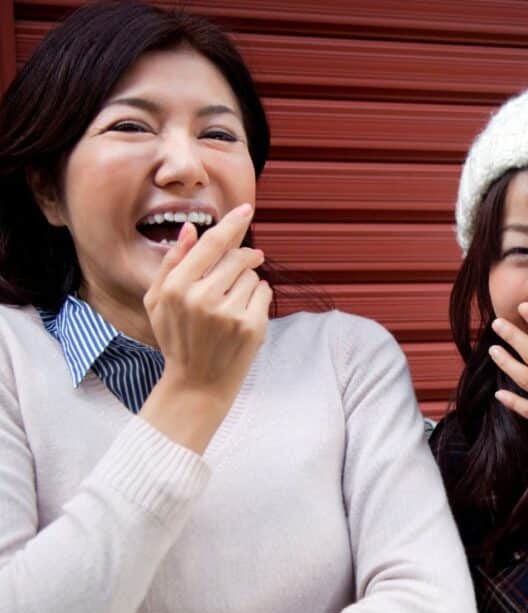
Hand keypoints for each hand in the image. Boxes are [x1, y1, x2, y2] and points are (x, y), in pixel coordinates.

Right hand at [140, 203, 272, 452]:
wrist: (197, 384)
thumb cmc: (177, 339)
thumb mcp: (158, 302)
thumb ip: (172, 263)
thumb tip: (191, 229)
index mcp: (176, 288)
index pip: (212, 243)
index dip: (232, 223)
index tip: (246, 208)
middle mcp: (202, 298)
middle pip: (237, 257)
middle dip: (243, 257)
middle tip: (245, 264)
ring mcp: (229, 314)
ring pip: (252, 275)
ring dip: (248, 282)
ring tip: (232, 304)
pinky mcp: (251, 327)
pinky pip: (265, 292)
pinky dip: (259, 297)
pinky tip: (244, 313)